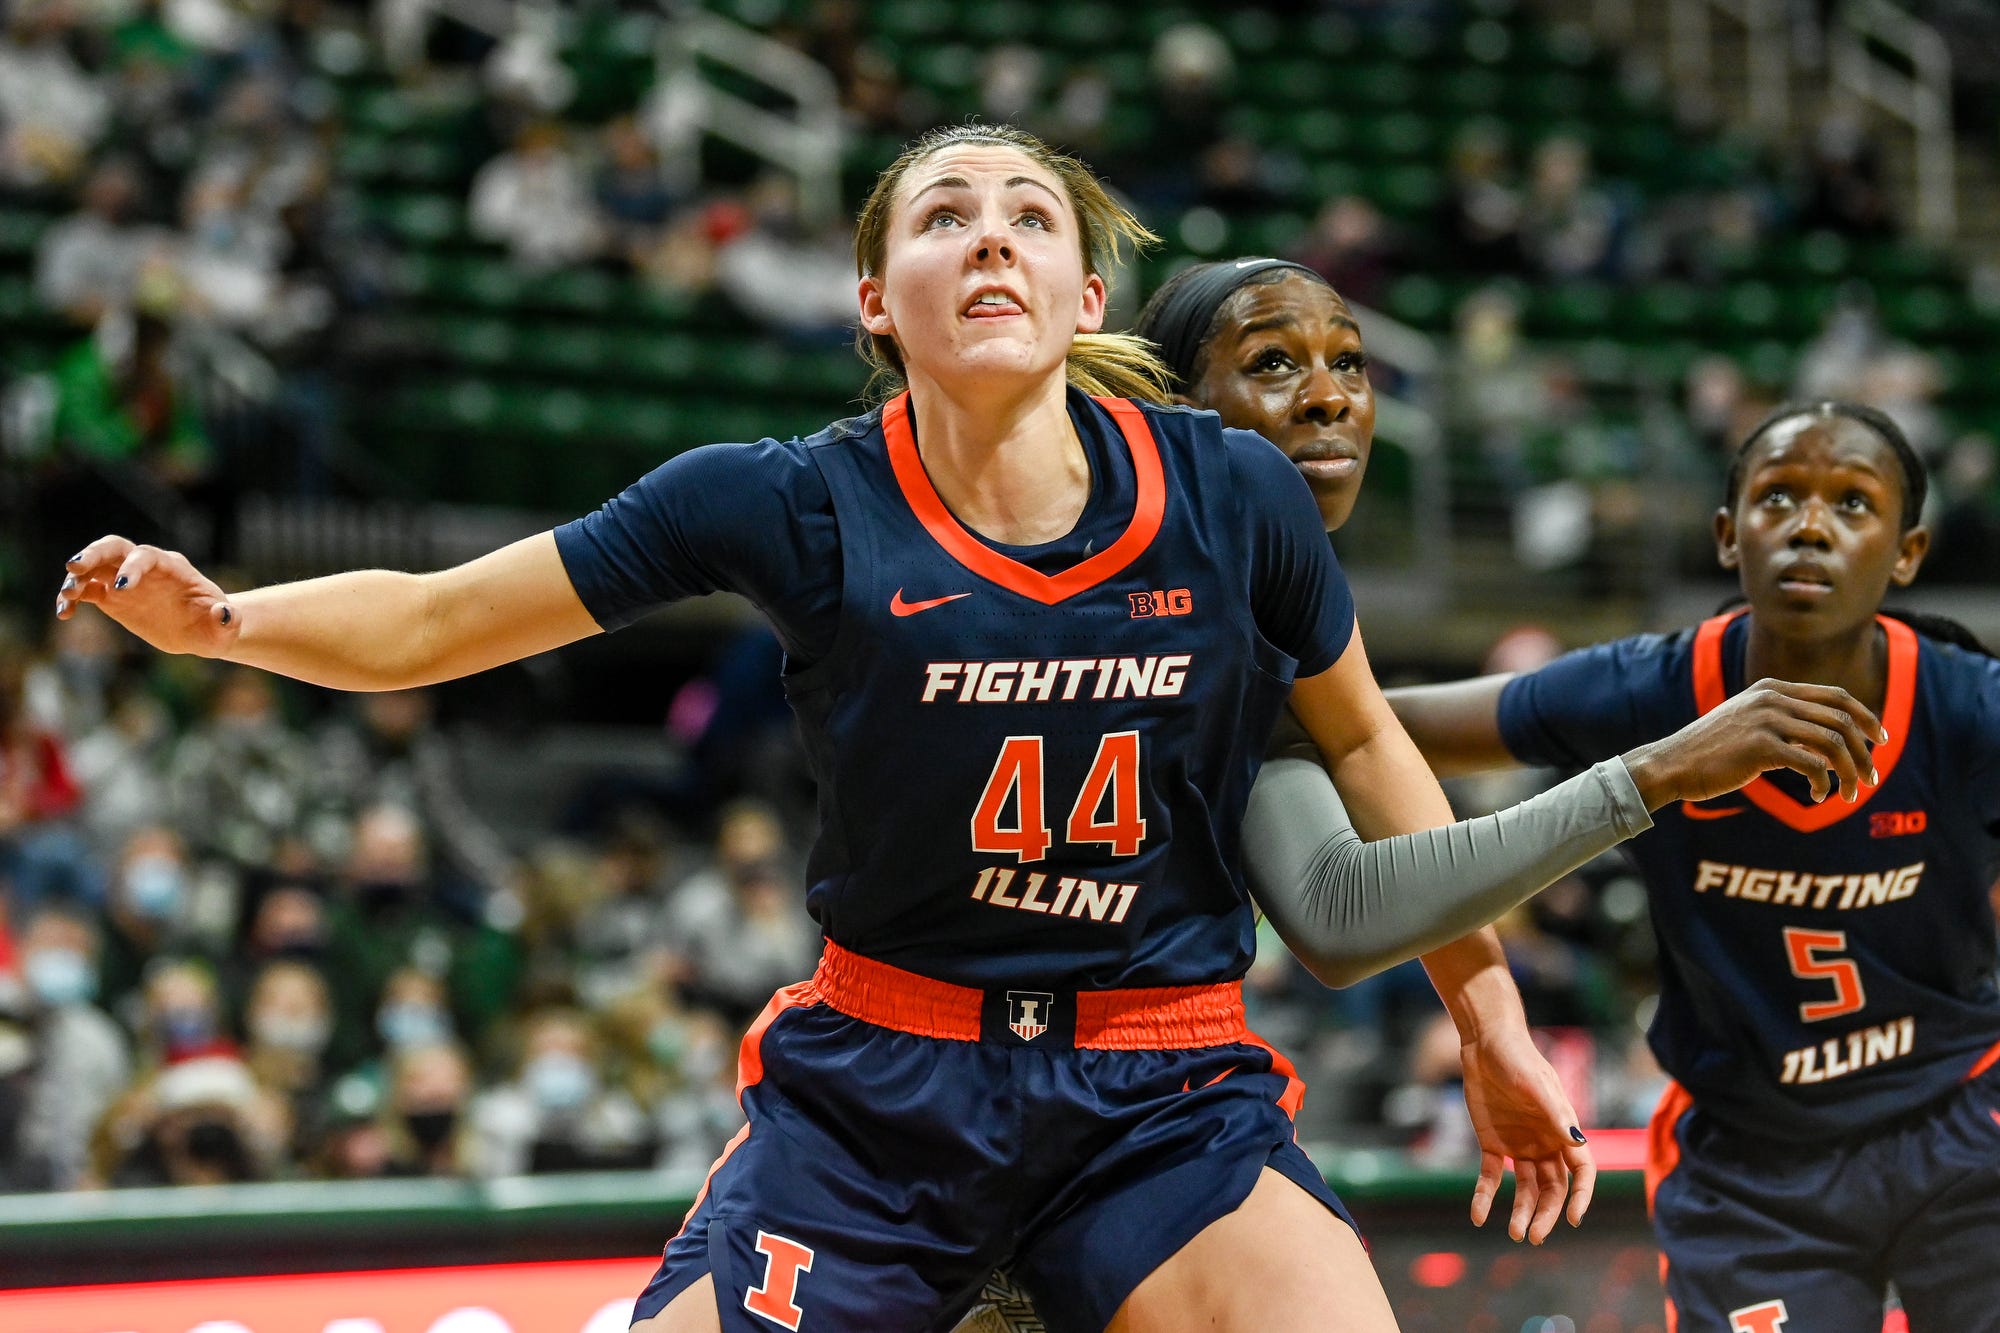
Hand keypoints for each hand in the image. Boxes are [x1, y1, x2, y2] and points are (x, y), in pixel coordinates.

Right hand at [57, 536, 238, 658]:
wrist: (203, 630)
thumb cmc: (215, 626)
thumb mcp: (225, 628)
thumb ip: (226, 620)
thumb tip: (224, 613)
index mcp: (173, 567)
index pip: (148, 556)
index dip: (133, 567)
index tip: (121, 587)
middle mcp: (146, 568)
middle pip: (114, 547)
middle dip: (94, 553)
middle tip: (74, 567)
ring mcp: (126, 580)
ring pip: (95, 567)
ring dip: (77, 577)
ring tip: (67, 596)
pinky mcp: (112, 597)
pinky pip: (87, 591)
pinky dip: (73, 598)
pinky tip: (65, 613)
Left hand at [1460, 1025, 1594, 1243]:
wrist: (1486, 1044)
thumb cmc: (1519, 1059)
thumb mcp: (1537, 1085)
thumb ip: (1555, 1114)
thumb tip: (1578, 1143)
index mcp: (1564, 1132)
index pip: (1581, 1172)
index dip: (1581, 1196)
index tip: (1574, 1219)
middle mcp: (1545, 1144)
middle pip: (1553, 1188)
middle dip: (1546, 1214)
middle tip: (1533, 1237)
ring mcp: (1519, 1146)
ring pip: (1525, 1188)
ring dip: (1521, 1212)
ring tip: (1515, 1234)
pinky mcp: (1493, 1143)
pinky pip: (1491, 1176)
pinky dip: (1485, 1197)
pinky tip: (1478, 1217)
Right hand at [1623, 678, 1884, 808]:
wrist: (1671, 763)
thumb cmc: (1710, 752)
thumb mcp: (1749, 724)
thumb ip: (1786, 724)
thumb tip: (1832, 748)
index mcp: (1772, 688)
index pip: (1836, 695)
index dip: (1865, 716)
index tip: (1879, 740)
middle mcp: (1772, 698)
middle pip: (1841, 720)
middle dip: (1864, 752)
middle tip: (1871, 778)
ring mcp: (1766, 720)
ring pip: (1832, 743)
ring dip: (1850, 772)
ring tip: (1850, 794)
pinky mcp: (1760, 746)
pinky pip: (1812, 764)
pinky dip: (1824, 783)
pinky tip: (1818, 796)